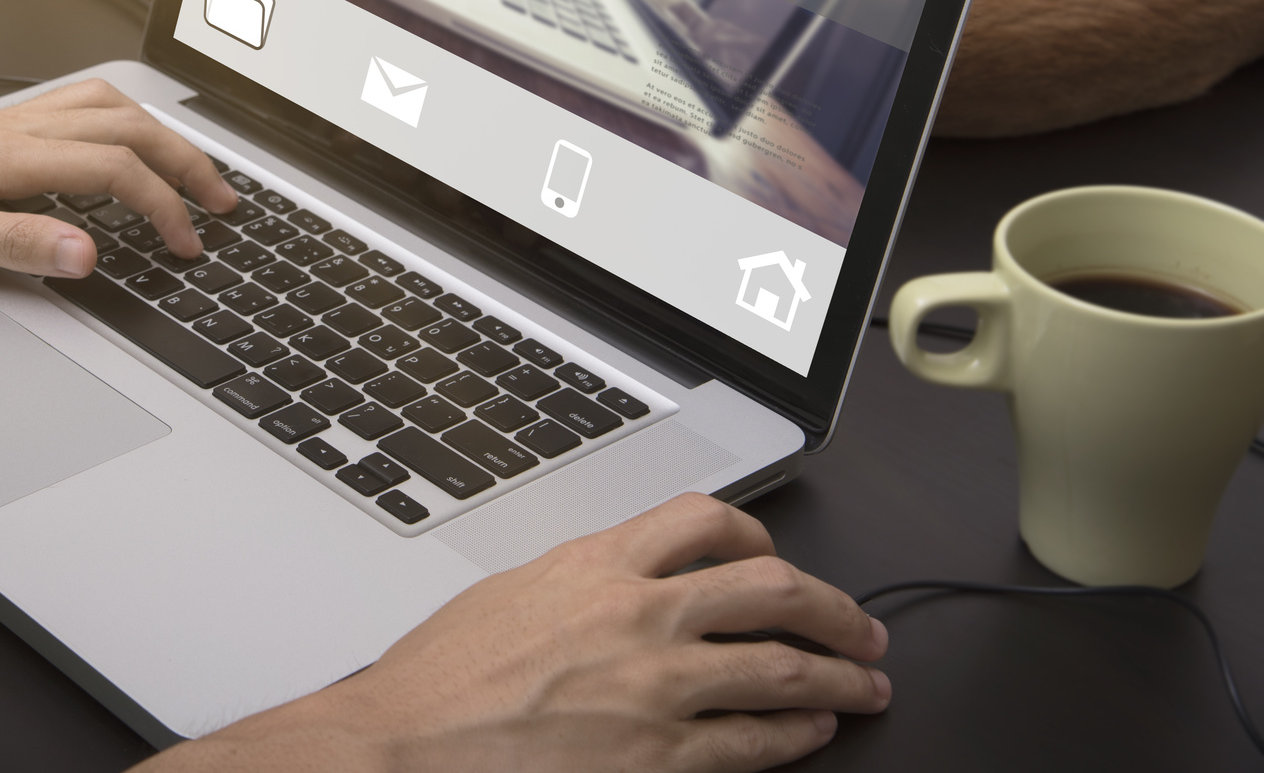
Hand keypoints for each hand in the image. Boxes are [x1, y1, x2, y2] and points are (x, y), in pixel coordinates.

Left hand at [0, 79, 235, 274]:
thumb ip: (17, 243)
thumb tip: (88, 253)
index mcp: (13, 156)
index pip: (117, 170)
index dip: (165, 207)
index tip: (189, 245)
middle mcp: (19, 128)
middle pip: (129, 128)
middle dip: (186, 163)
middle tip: (223, 203)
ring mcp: (9, 122)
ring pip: (108, 108)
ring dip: (160, 136)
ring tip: (190, 169)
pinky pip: (78, 106)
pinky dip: (120, 120)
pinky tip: (120, 140)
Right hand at [146, 494, 889, 772]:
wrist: (406, 741)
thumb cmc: (442, 676)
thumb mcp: (513, 592)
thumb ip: (583, 582)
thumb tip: (629, 581)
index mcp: (597, 564)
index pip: (706, 521)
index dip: (761, 537)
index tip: (776, 558)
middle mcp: (637, 615)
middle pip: (771, 588)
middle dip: (833, 609)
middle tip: (861, 628)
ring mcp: (655, 688)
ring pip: (780, 668)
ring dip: (838, 678)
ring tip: (864, 686)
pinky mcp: (658, 757)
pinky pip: (753, 743)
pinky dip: (795, 736)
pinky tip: (811, 734)